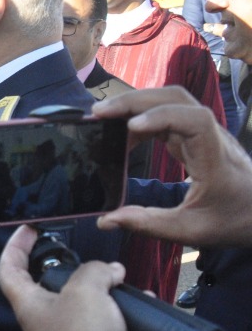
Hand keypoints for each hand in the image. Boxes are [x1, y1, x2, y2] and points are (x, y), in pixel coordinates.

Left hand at [0, 225, 150, 330]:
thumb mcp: (85, 290)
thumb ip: (94, 270)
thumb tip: (110, 273)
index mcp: (30, 306)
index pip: (9, 271)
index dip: (14, 247)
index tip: (27, 229)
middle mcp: (46, 319)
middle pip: (48, 283)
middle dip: (68, 264)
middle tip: (84, 251)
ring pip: (84, 299)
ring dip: (103, 284)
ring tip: (119, 275)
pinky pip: (110, 317)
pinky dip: (125, 306)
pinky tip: (141, 298)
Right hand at [93, 88, 251, 247]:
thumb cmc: (232, 219)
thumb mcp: (191, 230)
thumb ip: (148, 224)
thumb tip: (106, 220)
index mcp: (214, 157)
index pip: (193, 121)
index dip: (161, 117)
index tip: (130, 128)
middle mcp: (211, 136)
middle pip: (176, 99)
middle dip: (135, 101)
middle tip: (98, 113)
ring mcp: (204, 133)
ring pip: (171, 101)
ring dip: (137, 103)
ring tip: (104, 117)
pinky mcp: (196, 136)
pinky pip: (168, 115)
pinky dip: (143, 117)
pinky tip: (124, 132)